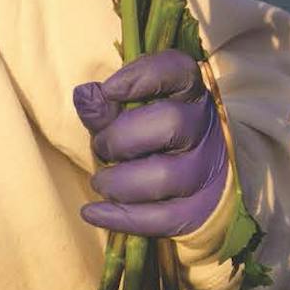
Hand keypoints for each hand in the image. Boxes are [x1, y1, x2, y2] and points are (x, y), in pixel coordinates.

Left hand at [71, 50, 230, 238]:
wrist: (197, 183)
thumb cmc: (154, 138)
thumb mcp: (132, 113)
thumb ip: (106, 105)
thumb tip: (83, 95)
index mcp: (189, 93)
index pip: (177, 70)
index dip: (142, 77)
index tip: (110, 89)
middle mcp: (204, 128)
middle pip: (169, 124)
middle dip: (120, 139)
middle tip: (103, 148)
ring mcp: (205, 171)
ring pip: (163, 176)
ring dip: (118, 182)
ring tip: (102, 182)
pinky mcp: (198, 211)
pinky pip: (159, 219)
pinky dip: (119, 218)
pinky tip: (92, 212)